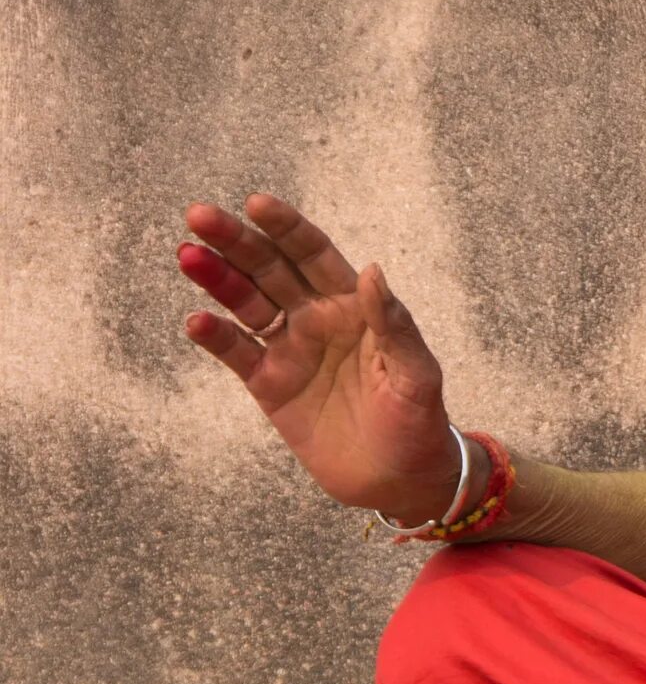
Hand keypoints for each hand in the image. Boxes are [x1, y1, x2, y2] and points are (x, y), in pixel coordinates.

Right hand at [177, 194, 461, 523]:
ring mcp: (290, 349)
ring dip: (216, 278)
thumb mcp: (416, 373)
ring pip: (245, 302)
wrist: (400, 480)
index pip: (313, 254)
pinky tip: (196, 319)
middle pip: (269, 268)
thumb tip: (373, 272)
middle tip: (198, 215)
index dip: (286, 228)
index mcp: (354, 304)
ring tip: (188, 255)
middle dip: (236, 241)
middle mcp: (316, 317)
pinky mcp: (269, 385)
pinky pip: (236, 352)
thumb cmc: (419, 422)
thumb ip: (393, 324)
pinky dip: (215, 336)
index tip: (255, 204)